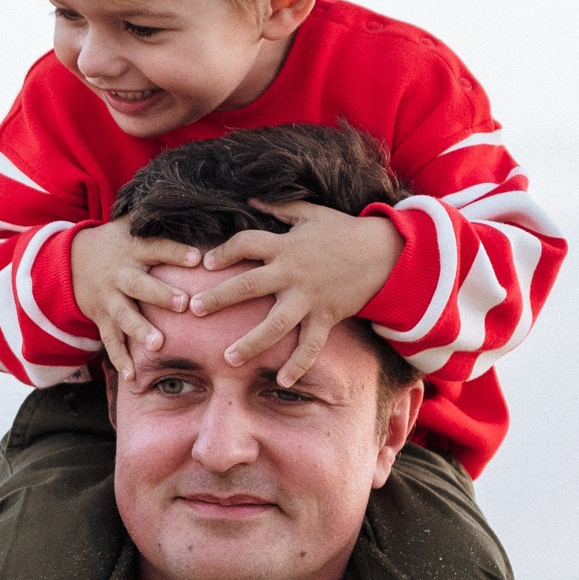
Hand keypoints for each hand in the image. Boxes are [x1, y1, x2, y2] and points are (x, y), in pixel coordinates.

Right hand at [68, 217, 202, 378]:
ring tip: (158, 345)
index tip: (198, 258)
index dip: (176, 252)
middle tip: (183, 303)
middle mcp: (120, 274)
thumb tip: (205, 204)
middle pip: (140, 284)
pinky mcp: (101, 319)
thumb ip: (161, 219)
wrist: (69, 260)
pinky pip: (110, 341)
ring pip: (125, 316)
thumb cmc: (117, 242)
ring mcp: (109, 299)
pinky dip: (121, 360)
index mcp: (133, 249)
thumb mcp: (131, 224)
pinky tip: (133, 378)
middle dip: (161, 295)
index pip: (156, 248)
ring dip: (141, 331)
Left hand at [184, 200, 402, 387]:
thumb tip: (250, 199)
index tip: (206, 262)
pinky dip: (299, 364)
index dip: (225, 251)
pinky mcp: (326, 316)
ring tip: (228, 358)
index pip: (247, 244)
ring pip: (276, 324)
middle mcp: (293, 274)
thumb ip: (279, 208)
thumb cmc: (343, 231)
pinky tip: (283, 380)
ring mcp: (309, 298)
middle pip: (249, 286)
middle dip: (219, 297)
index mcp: (286, 246)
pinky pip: (311, 344)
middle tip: (193, 309)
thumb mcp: (311, 213)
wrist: (385, 252)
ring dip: (251, 343)